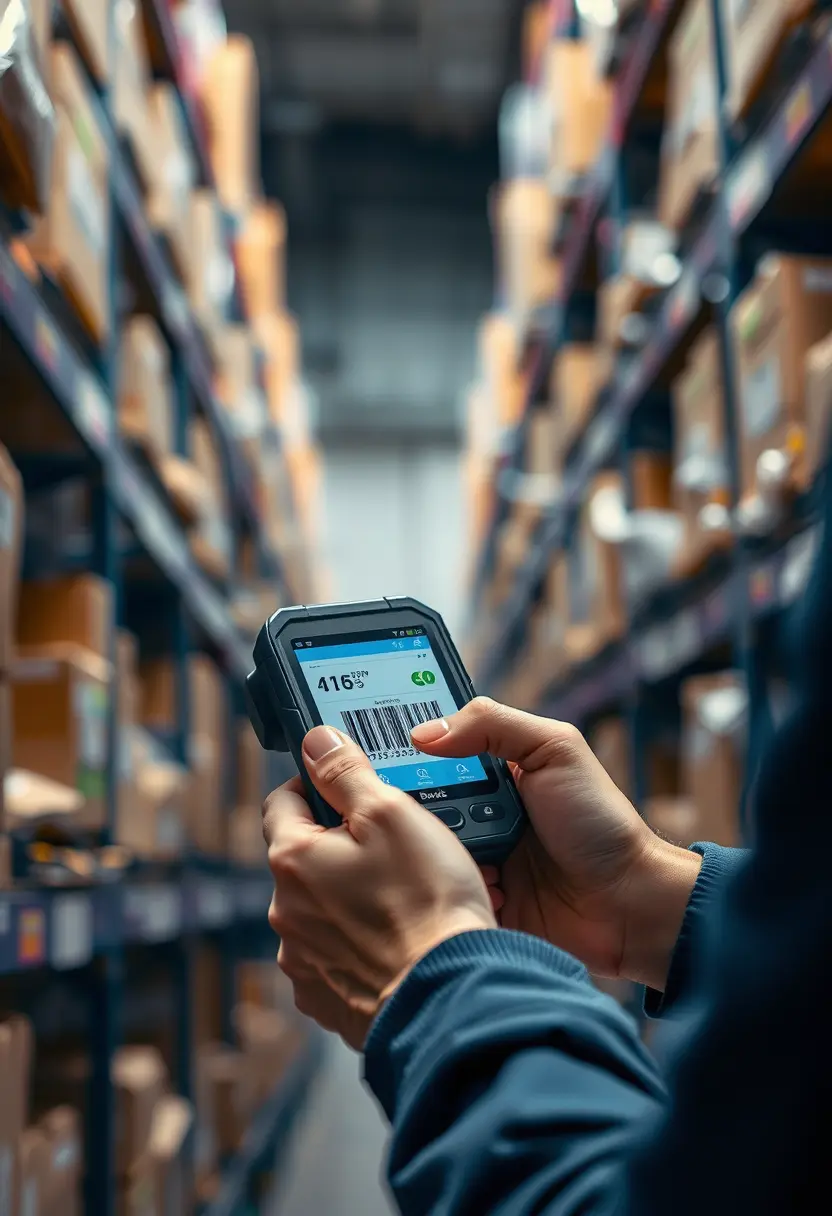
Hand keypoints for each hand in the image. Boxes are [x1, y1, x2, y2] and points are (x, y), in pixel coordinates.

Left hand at [262, 726, 495, 1049]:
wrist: (449, 994)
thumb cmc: (426, 901)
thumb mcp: (391, 813)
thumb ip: (346, 772)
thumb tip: (315, 741)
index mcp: (292, 859)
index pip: (283, 801)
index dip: (317, 787)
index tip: (352, 790)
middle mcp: (285, 912)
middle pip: (304, 857)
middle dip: (341, 846)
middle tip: (394, 845)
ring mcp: (302, 960)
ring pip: (321, 907)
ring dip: (350, 897)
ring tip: (404, 898)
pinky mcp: (326, 998)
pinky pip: (335, 955)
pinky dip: (360, 944)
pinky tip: (397, 941)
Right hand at [412, 699, 700, 990]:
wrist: (629, 904)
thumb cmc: (599, 821)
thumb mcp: (554, 749)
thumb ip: (492, 724)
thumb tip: (423, 732)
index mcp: (492, 773)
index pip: (434, 751)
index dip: (402, 745)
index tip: (370, 739)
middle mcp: (477, 814)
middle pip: (417, 801)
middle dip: (411, 804)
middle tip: (406, 804)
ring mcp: (476, 859)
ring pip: (424, 848)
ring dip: (433, 849)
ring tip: (453, 847)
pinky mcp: (476, 902)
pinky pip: (441, 894)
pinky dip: (446, 889)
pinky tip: (461, 886)